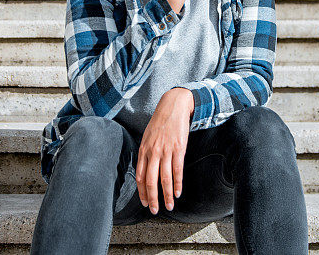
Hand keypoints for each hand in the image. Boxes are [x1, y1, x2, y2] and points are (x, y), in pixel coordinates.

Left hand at [136, 87, 194, 213]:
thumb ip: (146, 152)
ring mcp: (165, 151)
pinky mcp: (178, 149)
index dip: (142, 191)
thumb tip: (145, 169)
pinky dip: (177, 183)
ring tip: (169, 206)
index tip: (144, 202)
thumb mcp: (148, 136)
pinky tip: (177, 193)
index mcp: (143, 150)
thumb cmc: (160, 122)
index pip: (140, 176)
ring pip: (164, 178)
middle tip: (154, 210)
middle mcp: (152, 152)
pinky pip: (177, 170)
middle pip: (151, 181)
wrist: (173, 106)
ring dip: (166, 195)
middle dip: (152, 198)